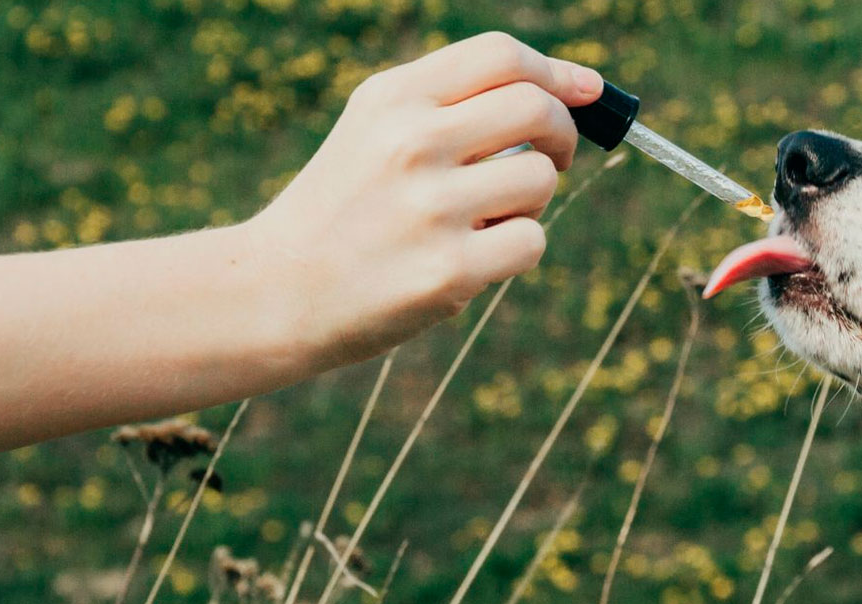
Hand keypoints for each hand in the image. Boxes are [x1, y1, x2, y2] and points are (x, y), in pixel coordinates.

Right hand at [246, 32, 604, 370]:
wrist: (275, 290)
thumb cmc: (348, 207)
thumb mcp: (378, 130)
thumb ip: (461, 103)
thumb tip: (582, 88)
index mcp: (392, 99)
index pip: (501, 55)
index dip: (557, 73)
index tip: (586, 93)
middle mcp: (409, 143)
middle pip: (537, 108)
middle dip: (563, 132)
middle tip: (552, 158)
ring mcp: (429, 208)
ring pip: (540, 178)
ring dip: (532, 200)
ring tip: (486, 217)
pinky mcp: (448, 270)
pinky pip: (532, 241)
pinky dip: (518, 249)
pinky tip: (474, 256)